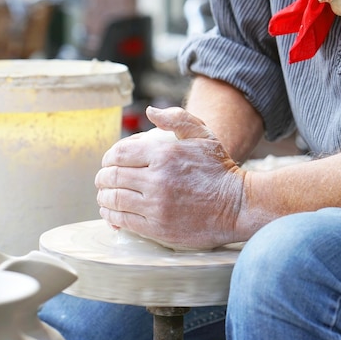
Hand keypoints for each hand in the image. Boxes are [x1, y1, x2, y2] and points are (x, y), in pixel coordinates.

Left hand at [95, 106, 245, 249]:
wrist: (238, 206)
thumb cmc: (220, 170)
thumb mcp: (203, 135)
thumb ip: (177, 119)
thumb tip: (150, 112)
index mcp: (164, 153)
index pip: (119, 153)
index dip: (108, 157)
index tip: (108, 162)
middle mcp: (157, 179)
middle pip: (112, 176)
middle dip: (102, 177)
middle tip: (103, 180)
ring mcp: (157, 205)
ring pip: (114, 199)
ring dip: (103, 197)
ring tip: (105, 196)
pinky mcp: (158, 228)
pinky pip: (123, 220)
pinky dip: (111, 216)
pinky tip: (112, 213)